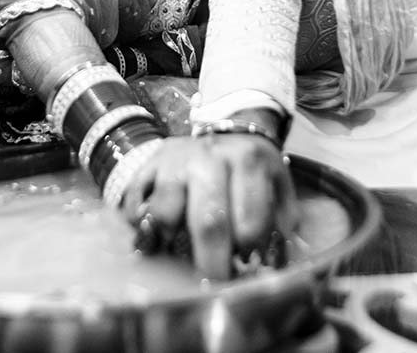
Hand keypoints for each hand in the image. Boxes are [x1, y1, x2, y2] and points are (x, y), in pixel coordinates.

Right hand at [121, 133, 297, 279]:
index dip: (249, 251)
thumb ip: (280, 223)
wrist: (224, 136)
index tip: (247, 268)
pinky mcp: (147, 166)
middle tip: (213, 281)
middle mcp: (209, 156)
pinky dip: (142, 228)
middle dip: (212, 261)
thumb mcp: (277, 186)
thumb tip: (270, 264)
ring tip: (178, 253)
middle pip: (208, 220)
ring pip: (164, 213)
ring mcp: (174, 161)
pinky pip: (135, 205)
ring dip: (171, 243)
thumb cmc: (252, 172)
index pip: (250, 218)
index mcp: (248, 160)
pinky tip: (154, 237)